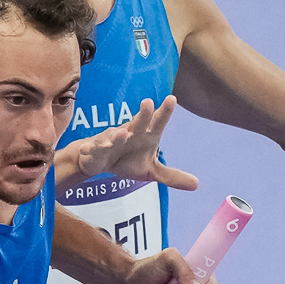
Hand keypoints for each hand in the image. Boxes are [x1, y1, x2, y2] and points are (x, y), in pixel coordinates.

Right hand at [55, 96, 200, 190]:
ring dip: (117, 135)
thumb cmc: (128, 160)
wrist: (99, 162)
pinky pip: (93, 149)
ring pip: (114, 136)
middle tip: (148, 103)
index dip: (164, 112)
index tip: (172, 99)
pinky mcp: (95, 150)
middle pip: (138, 123)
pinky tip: (87, 149)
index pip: (157, 122)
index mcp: (145, 135)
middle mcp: (130, 133)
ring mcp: (111, 141)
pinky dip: (90, 149)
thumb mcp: (151, 171)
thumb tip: (197, 185)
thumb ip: (172, 176)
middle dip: (143, 115)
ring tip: (123, 133)